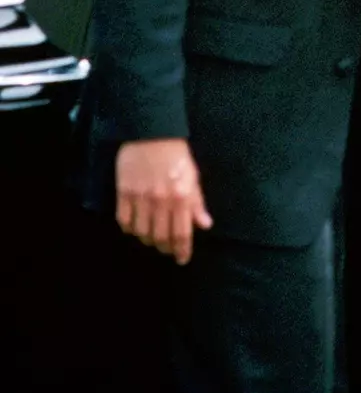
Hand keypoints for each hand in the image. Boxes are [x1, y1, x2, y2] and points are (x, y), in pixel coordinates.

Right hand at [115, 139, 212, 264]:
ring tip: (152, 239)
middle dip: (165, 248)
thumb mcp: (193, 177)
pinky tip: (135, 228)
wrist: (151, 132)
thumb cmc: (177, 155)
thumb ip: (197, 203)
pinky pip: (124, 221)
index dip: (182, 251)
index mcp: (181, 197)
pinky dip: (129, 229)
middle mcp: (161, 201)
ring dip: (148, 240)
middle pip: (161, 237)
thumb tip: (204, 225)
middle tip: (168, 250)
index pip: (182, 233)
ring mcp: (140, 198)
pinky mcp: (123, 193)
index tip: (182, 260)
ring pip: (142, 233)